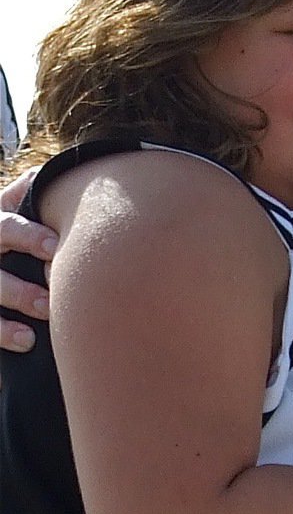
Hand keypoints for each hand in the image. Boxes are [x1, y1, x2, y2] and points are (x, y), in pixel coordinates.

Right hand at [0, 169, 54, 351]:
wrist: (1, 245)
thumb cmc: (17, 222)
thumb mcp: (19, 199)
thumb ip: (35, 187)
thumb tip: (66, 171)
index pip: (5, 226)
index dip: (28, 236)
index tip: (56, 248)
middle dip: (18, 290)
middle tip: (49, 302)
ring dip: (7, 319)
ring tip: (34, 331)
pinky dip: (2, 333)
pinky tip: (25, 343)